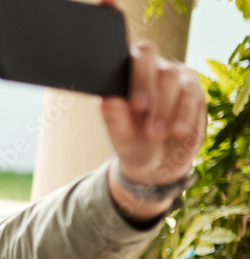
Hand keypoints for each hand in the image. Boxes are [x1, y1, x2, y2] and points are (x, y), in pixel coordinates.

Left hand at [101, 34, 204, 187]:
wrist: (155, 162)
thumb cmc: (131, 141)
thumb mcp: (120, 135)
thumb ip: (113, 118)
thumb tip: (105, 100)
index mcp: (132, 73)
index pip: (140, 55)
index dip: (140, 75)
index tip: (137, 105)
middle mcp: (157, 70)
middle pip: (162, 68)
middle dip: (155, 95)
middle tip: (146, 120)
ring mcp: (179, 80)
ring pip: (180, 83)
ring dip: (168, 109)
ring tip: (157, 134)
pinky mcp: (195, 94)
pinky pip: (193, 98)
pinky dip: (185, 116)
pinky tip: (177, 132)